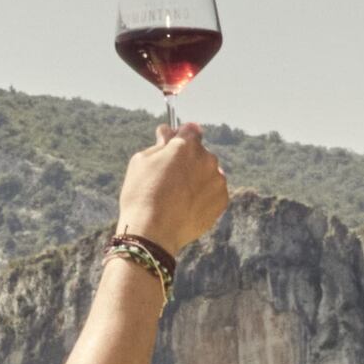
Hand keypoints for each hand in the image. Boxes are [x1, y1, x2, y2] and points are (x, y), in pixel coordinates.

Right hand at [119, 124, 228, 258]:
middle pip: (200, 153)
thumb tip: (167, 131)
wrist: (153, 233)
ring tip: (177, 196)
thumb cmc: (141, 194)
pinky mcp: (222, 200)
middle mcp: (207, 159)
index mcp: (186, 145)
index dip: (181, 135)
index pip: (190, 129)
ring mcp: (217, 180)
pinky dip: (204, 196)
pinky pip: (213, 192)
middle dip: (187, 160)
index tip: (174, 143)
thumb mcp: (141, 162)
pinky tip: (186, 206)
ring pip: (208, 173)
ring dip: (197, 178)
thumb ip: (159, 144)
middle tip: (169, 177)